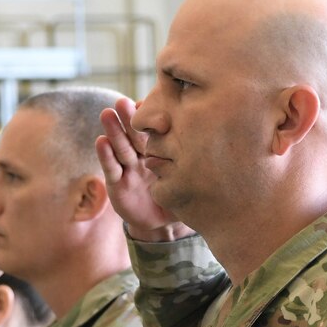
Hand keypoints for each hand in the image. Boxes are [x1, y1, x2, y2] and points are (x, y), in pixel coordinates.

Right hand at [96, 97, 191, 241]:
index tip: (149, 102)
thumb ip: (198, 162)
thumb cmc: (179, 196)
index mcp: (160, 150)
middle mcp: (142, 156)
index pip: (155, 131)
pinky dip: (106, 156)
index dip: (151, 117)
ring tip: (107, 113)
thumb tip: (224, 143)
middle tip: (123, 102)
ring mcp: (129, 169)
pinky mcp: (117, 185)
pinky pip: (112, 169)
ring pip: (121, 147)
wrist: (162, 224)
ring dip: (114, 130)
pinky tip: (101, 142)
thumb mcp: (191, 178)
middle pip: (134, 134)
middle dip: (128, 117)